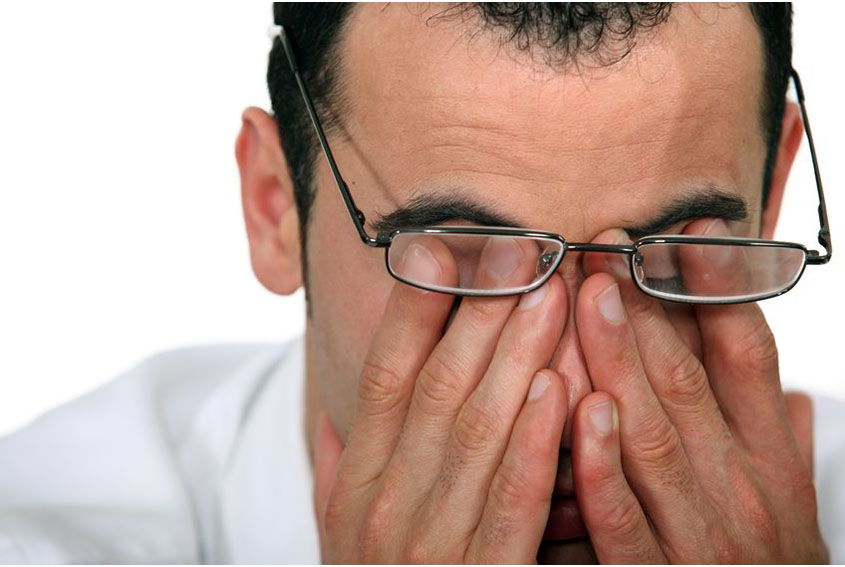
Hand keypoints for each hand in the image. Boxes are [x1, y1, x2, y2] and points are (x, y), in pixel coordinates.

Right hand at [312, 236, 570, 562]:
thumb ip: (342, 468)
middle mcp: (381, 506)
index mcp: (354, 484)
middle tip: (520, 248)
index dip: (412, 310)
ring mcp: (426, 546)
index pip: (381, 377)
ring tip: (550, 293)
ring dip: (515, 357)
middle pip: (434, 387)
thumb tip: (334, 410)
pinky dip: (532, 443)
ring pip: (473, 431)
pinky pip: (508, 503)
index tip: (443, 247)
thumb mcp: (344, 533)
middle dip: (479, 313)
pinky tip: (560, 388)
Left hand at [570, 219, 827, 562]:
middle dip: (649, 309)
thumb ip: (776, 439)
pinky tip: (584, 410)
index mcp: (770, 462)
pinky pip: (626, 519)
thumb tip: (786, 387)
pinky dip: (603, 465)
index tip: (688, 233)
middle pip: (693, 382)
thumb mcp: (788, 503)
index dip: (720, 290)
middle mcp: (743, 490)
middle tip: (609, 247)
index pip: (749, 360)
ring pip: (656, 435)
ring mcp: (705, 538)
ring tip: (591, 296)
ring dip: (623, 361)